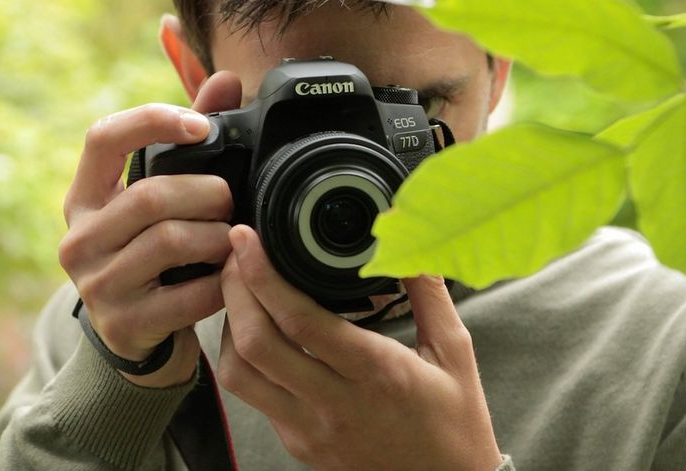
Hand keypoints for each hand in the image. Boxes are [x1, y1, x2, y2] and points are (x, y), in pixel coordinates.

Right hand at [58, 72, 241, 387]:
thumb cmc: (156, 252)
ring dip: (218, 237)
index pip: (103, 138)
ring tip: (231, 239)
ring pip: (172, 241)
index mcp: (86, 197)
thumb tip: (226, 80)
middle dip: (208, 195)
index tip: (202, 127)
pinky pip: (189, 294)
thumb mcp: (162, 198)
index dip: (154, 121)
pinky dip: (222, 281)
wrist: (139, 332)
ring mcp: (98, 284)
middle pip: (152, 196)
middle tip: (230, 203)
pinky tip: (231, 277)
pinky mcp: (125, 323)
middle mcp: (80, 237)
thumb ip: (191, 141)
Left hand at [218, 225, 502, 470]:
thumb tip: (411, 244)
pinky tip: (258, 332)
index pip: (301, 322)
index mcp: (376, 373)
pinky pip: (254, 398)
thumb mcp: (455, 353)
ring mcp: (310, 430)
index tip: (247, 240)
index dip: (264, 276)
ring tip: (240, 292)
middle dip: (234, 291)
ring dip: (229, 328)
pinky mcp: (300, 444)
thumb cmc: (455, 422)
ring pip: (240, 376)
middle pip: (255, 345)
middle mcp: (334, 405)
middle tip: (235, 255)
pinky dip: (243, 358)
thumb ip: (430, 294)